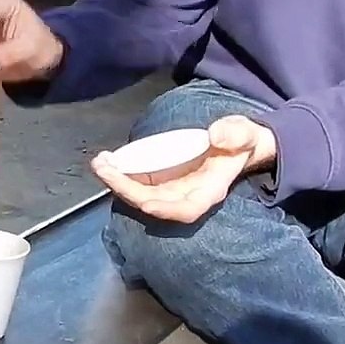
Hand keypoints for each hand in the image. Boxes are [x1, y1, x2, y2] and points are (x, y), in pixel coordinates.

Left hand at [90, 115, 277, 223]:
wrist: (235, 145)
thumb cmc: (241, 141)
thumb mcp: (245, 133)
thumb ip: (236, 134)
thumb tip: (216, 137)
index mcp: (209, 190)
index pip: (187, 209)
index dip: (167, 210)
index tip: (147, 204)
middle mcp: (185, 195)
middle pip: (152, 202)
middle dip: (126, 189)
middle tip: (104, 169)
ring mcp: (170, 189)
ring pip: (139, 194)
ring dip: (116, 181)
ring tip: (99, 163)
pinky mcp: (159, 179)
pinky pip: (136, 181)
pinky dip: (119, 173)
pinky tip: (105, 160)